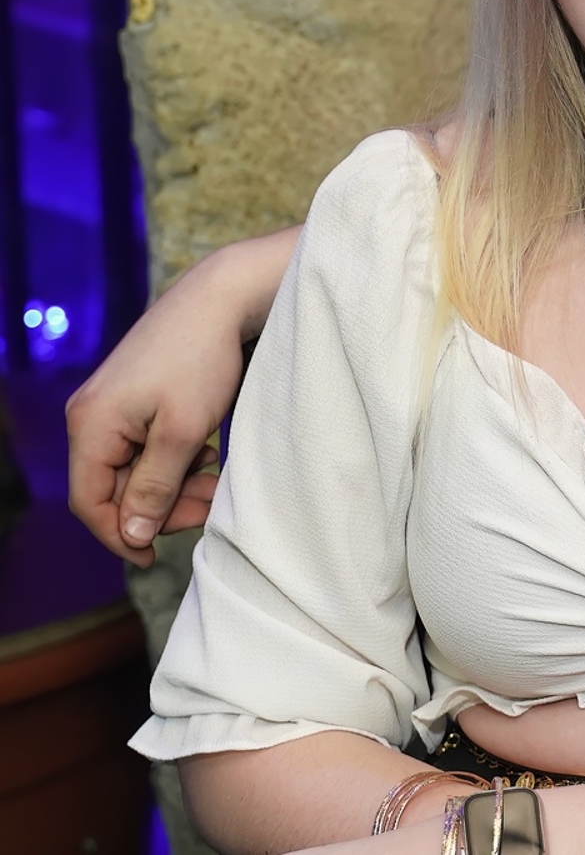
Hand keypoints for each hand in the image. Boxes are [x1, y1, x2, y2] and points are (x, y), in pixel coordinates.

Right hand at [66, 226, 297, 562]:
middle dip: (160, 505)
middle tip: (208, 507)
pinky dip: (175, 458)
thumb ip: (155, 486)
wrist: (221, 299)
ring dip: (173, 484)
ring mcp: (111, 404)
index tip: (152, 558)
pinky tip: (208, 454)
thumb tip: (131, 534)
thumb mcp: (184, 432)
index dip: (119, 535)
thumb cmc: (203, 361)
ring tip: (215, 481)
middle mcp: (90, 416)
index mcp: (91, 426)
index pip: (90, 502)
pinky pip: (145, 445)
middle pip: (113, 487)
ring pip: (134, 468)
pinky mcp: (134, 396)